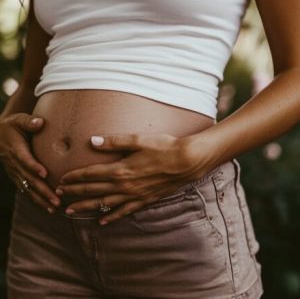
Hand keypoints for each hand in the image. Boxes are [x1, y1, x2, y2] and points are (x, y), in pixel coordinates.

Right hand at [0, 113, 60, 212]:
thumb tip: (40, 122)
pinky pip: (26, 191)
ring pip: (28, 188)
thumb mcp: (17, 120)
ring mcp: (15, 173)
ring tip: (54, 208)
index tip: (45, 174)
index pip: (25, 159)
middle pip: (29, 179)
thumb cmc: (11, 127)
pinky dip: (37, 200)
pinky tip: (48, 207)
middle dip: (43, 191)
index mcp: (16, 149)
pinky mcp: (17, 177)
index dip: (34, 166)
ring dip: (41, 199)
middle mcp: (15, 164)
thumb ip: (29, 122)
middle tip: (56, 200)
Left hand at [57, 133, 206, 224]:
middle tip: (58, 195)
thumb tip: (91, 141)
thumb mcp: (138, 140)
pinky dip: (111, 217)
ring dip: (86, 206)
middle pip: (93, 190)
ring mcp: (134, 195)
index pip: (91, 174)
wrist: (187, 161)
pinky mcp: (144, 200)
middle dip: (74, 192)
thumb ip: (113, 142)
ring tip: (71, 211)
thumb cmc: (163, 147)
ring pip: (104, 203)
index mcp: (120, 169)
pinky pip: (124, 211)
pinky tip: (102, 222)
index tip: (61, 179)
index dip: (74, 177)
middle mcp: (124, 185)